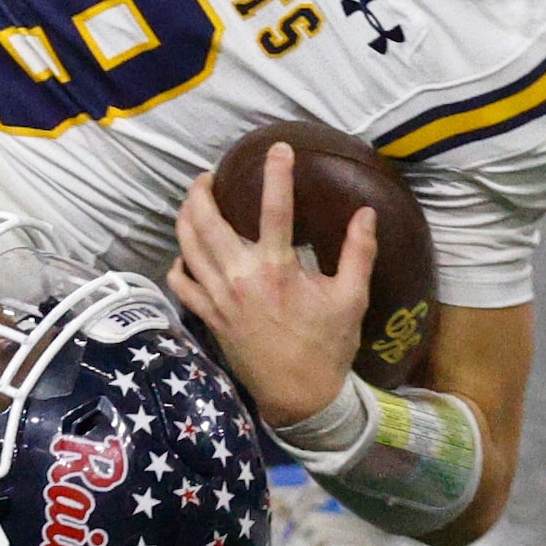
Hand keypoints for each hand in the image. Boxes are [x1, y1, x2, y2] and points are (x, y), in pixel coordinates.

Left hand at [166, 142, 374, 428]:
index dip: (276, 175)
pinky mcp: (207, 315)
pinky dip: (179, 262)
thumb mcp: (351, 299)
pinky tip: (187, 253)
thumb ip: (358, 253)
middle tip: (208, 177)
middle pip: (207, 221)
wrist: (299, 396)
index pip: (274, 209)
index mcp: (277, 269)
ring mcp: (218, 297)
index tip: (277, 149)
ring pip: (187, 245)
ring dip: (186, 218)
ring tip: (193, 201)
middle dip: (202, 192)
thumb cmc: (327, 347)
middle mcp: (240, 277)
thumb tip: (367, 212)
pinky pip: (181, 281)